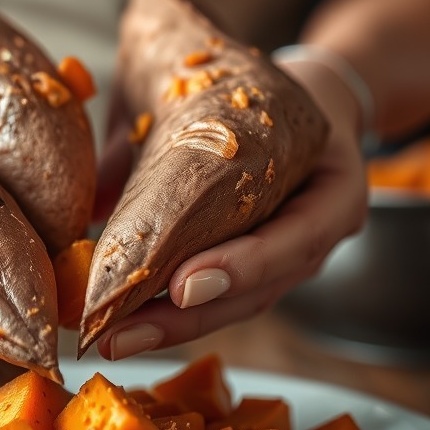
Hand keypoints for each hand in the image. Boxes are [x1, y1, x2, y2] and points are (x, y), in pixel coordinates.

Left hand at [94, 58, 368, 358]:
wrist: (316, 98)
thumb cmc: (278, 91)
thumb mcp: (243, 93)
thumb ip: (177, 128)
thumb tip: (95, 180)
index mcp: (334, 192)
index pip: (296, 239)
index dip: (242, 267)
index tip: (183, 285)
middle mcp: (317, 235)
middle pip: (256, 292)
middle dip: (184, 320)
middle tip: (119, 334)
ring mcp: (292, 258)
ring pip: (235, 305)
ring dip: (171, 327)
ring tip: (115, 338)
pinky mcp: (261, 267)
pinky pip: (222, 297)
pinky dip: (174, 311)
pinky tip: (127, 323)